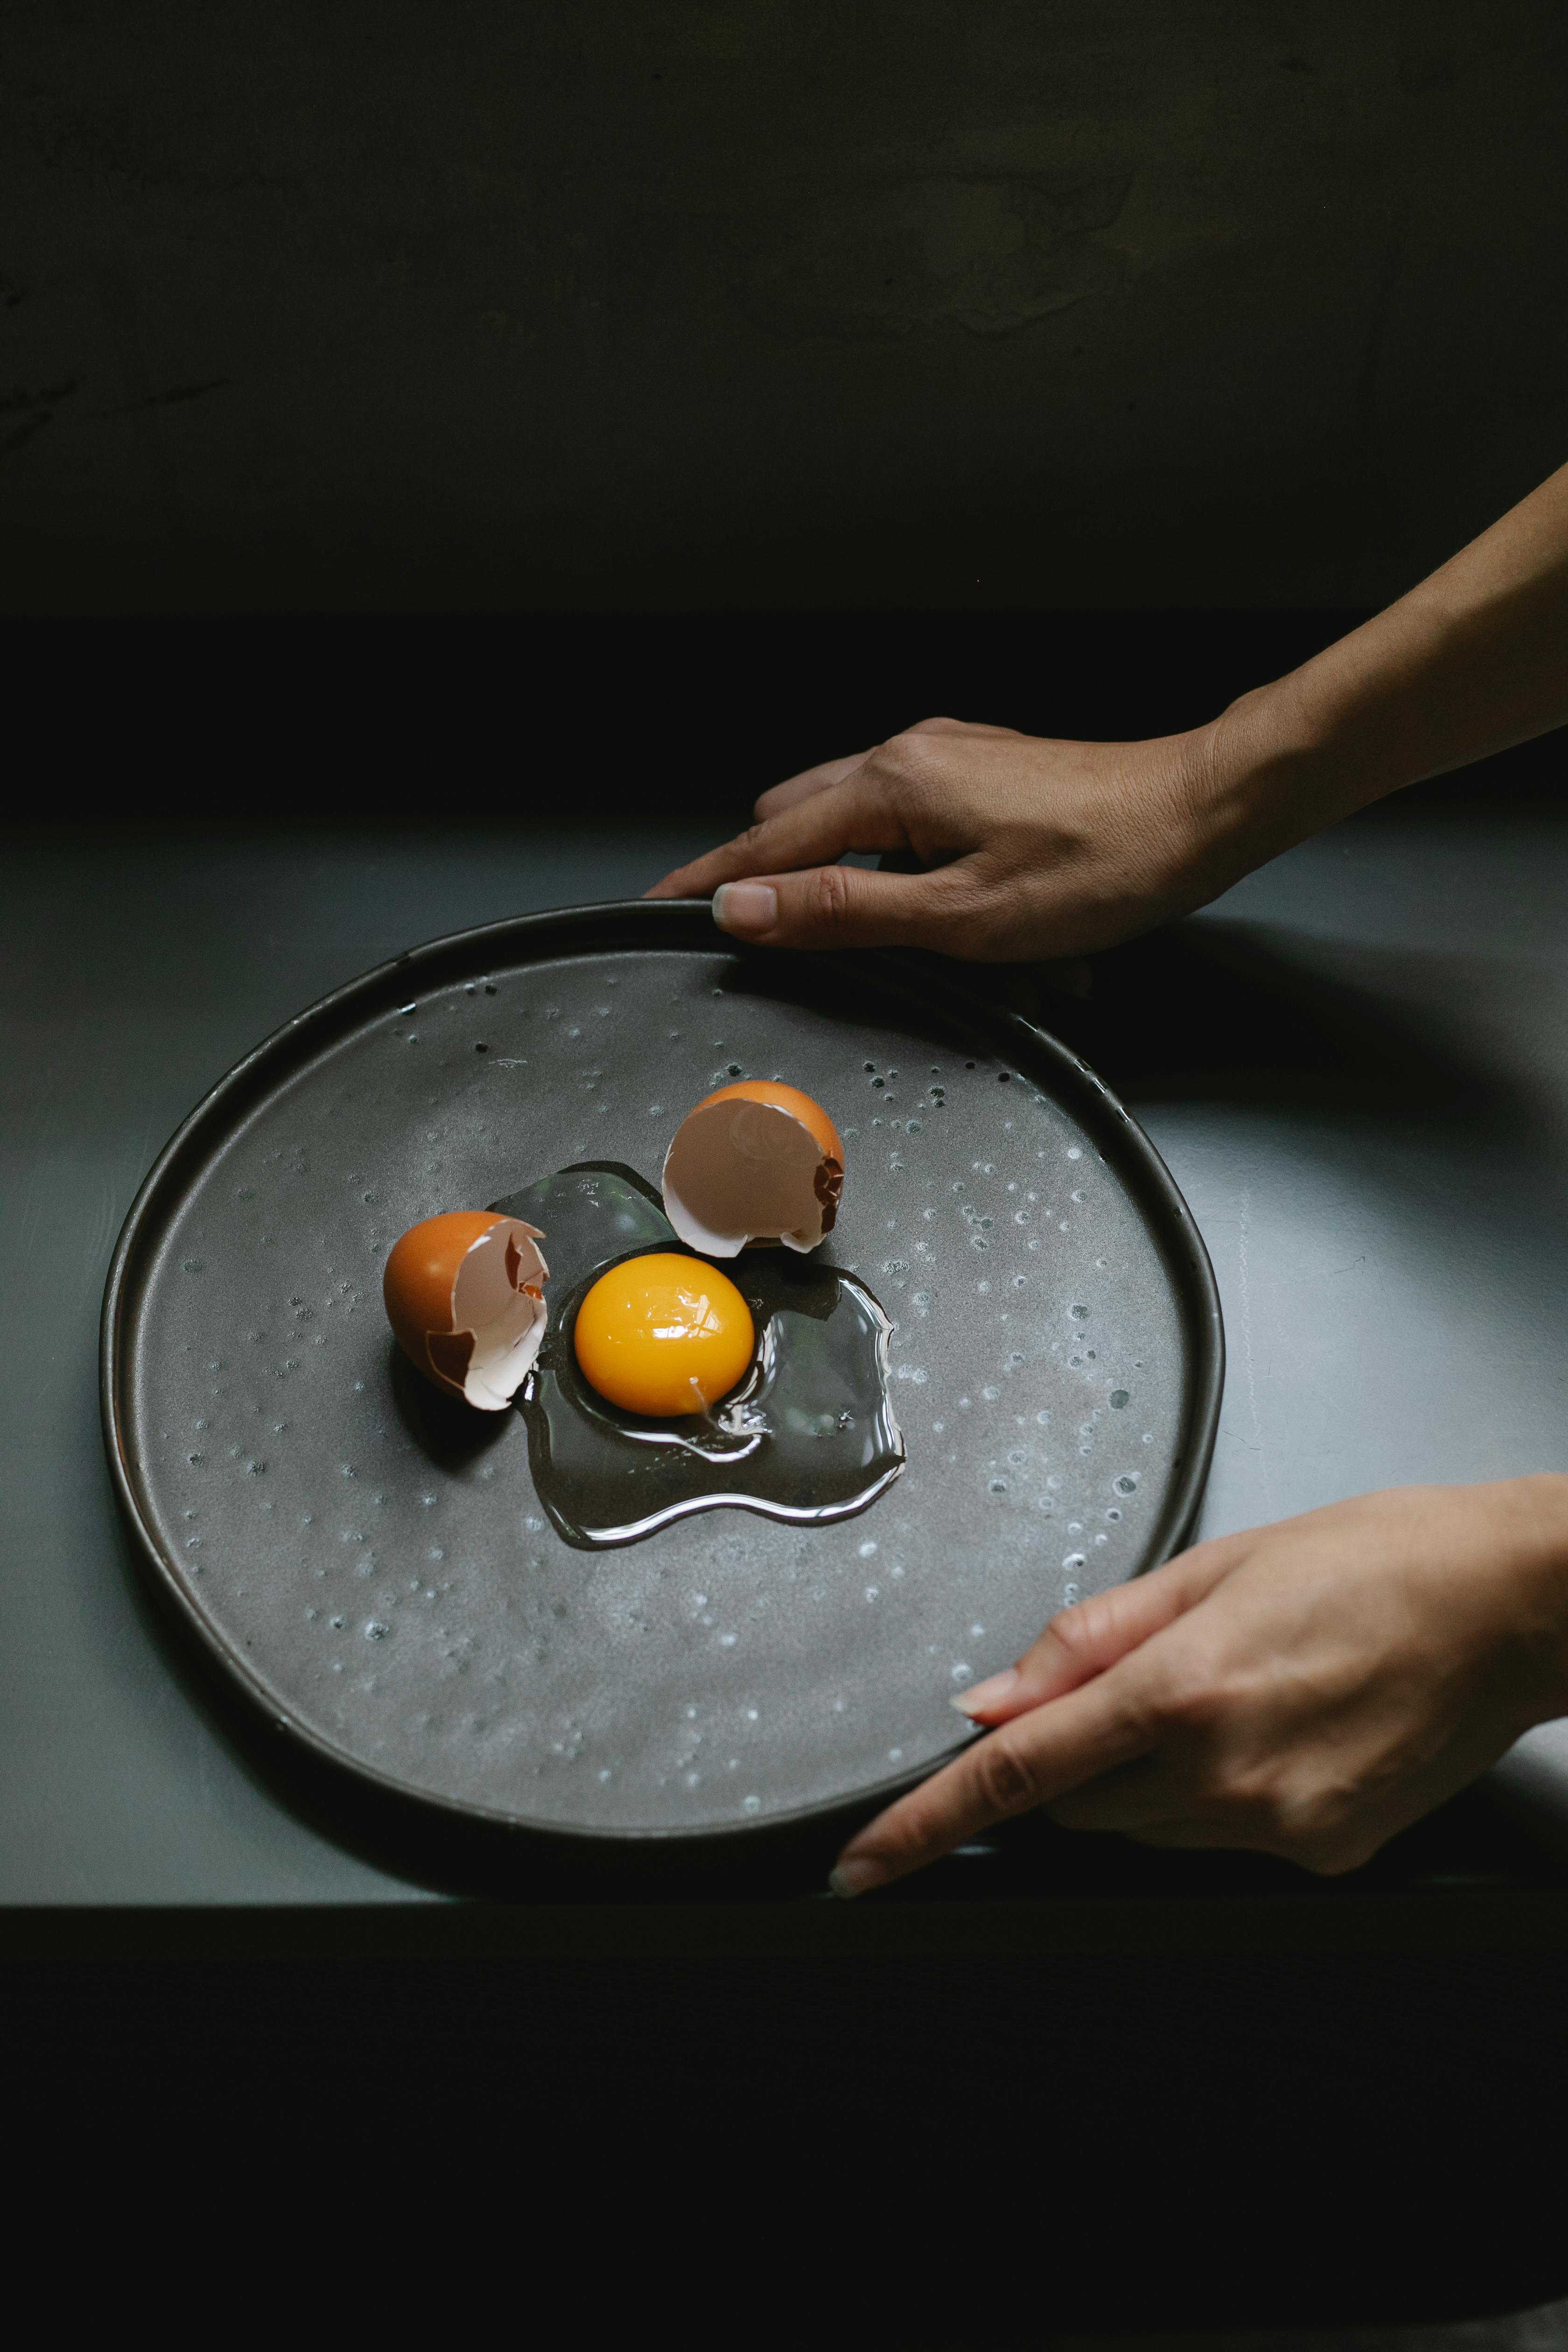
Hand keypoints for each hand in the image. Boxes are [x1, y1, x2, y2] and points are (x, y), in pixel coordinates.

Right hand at [645, 711, 1330, 962]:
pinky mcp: (987, 774)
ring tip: (833, 932)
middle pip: (798, 814)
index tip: (655, 906)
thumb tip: (743, 906)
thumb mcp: (960, 915)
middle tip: (733, 930)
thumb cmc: (1104, 863)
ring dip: (838, 872)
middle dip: (762, 871)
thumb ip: (841, 909)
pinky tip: (927, 910)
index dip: (708, 881)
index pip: (766, 840)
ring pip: (855, 814)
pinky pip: (909, 816)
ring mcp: (953, 759)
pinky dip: (896, 863)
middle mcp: (913, 754)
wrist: (1205, 811)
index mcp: (893, 785)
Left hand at [829, 1478, 1567, 1893]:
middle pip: (1084, 1803)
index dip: (927, 1825)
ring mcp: (1281, 1829)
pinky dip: (1222, 1793)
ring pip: (1149, 1827)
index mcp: (1185, 1689)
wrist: (1511, 1606)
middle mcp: (1227, 1776)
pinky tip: (1285, 1726)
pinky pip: (1224, 1838)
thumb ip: (1088, 1641)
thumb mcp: (1215, 1567)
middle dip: (1082, 1754)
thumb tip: (990, 1701)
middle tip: (1155, 1675)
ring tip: (1240, 1687)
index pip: (1019, 1774)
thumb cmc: (1374, 1559)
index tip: (861, 1868)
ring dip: (1152, 1773)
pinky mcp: (1327, 1856)